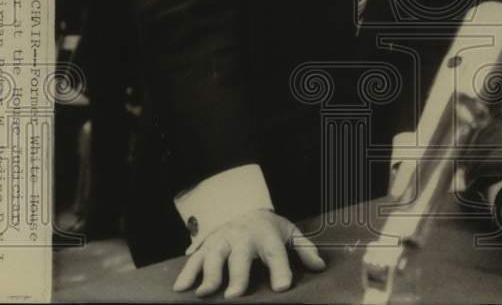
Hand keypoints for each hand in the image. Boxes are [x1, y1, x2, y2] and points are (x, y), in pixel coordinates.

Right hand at [172, 208, 325, 297]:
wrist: (242, 205)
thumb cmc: (268, 226)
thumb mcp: (289, 232)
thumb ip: (305, 249)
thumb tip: (321, 266)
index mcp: (266, 235)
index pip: (276, 254)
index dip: (280, 270)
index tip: (282, 287)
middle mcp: (243, 237)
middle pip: (239, 257)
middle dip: (237, 276)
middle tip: (234, 295)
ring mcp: (222, 240)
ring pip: (213, 256)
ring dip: (207, 275)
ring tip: (204, 293)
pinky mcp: (206, 244)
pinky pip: (194, 258)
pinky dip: (186, 272)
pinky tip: (180, 288)